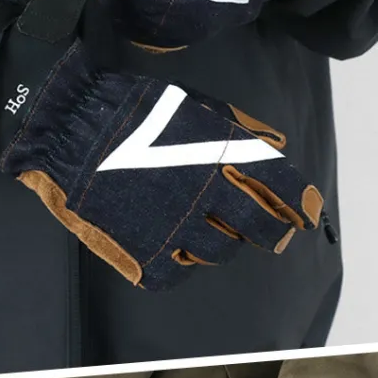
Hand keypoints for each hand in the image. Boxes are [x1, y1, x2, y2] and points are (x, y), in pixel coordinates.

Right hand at [0, 39, 324, 290]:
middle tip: (271, 234)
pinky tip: (174, 248)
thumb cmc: (133, 110)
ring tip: (207, 230)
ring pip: (219, 252)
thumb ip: (241, 127)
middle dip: (272, 233)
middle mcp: (206, 193)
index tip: (307, 214)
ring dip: (221, 244)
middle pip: (260, 228)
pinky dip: (180, 263)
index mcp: (222, 154)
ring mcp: (175, 225)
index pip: (281, 186)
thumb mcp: (195, 105)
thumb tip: (278, 142)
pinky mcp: (144, 249)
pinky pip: (177, 272)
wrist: (70, 127)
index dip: (302, 204)